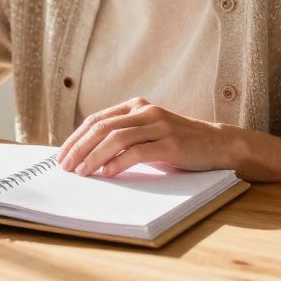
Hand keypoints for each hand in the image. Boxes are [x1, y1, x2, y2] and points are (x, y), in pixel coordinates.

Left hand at [58, 97, 227, 177]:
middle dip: (80, 148)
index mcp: (136, 106)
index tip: (62, 156)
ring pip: (116, 138)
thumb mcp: (148, 133)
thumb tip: (88, 156)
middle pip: (102, 127)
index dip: (76, 137)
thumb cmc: (178, 143)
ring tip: (82, 172)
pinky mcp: (170, 144)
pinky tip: (107, 173)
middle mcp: (146, 111)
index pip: (97, 119)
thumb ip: (124, 137)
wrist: (217, 145)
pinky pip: (137, 152)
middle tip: (66, 167)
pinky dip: (118, 163)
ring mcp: (159, 126)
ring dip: (94, 156)